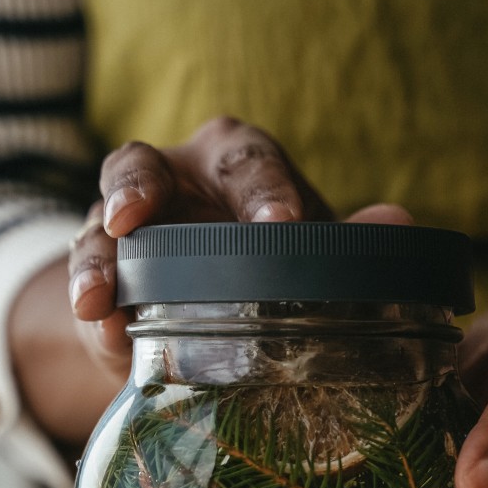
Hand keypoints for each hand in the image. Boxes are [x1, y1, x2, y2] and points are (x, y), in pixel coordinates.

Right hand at [13, 116, 406, 452]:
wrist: (218, 308)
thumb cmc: (274, 264)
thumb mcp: (308, 252)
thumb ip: (347, 242)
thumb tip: (399, 224)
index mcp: (236, 163)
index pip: (248, 160)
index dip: (264, 189)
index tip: (281, 225)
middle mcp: (173, 178)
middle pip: (145, 166)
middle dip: (139, 191)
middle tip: (135, 220)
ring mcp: (127, 224)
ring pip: (100, 222)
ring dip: (96, 257)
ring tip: (97, 296)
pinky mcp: (100, 273)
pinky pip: (88, 280)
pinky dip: (91, 306)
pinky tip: (98, 327)